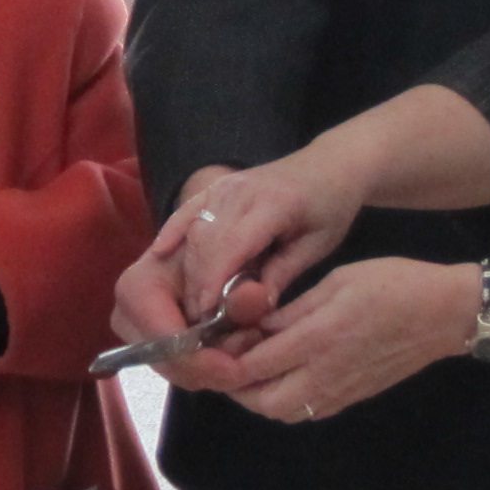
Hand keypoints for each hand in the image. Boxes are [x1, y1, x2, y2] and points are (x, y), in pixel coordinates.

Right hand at [117, 149, 371, 348]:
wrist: (330, 166)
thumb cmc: (330, 209)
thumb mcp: (317, 247)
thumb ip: (282, 274)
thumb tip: (252, 308)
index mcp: (273, 204)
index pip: (230, 246)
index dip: (212, 284)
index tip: (205, 318)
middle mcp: (239, 191)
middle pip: (203, 243)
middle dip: (196, 285)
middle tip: (200, 324)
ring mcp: (222, 187)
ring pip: (191, 232)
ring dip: (186, 272)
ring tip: (193, 308)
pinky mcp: (213, 188)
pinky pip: (184, 212)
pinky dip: (170, 233)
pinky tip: (159, 253)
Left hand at [196, 257, 478, 423]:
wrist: (445, 314)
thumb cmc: (393, 285)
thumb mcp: (336, 282)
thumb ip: (291, 310)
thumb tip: (252, 324)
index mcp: (318, 339)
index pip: (252, 364)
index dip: (222, 359)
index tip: (208, 342)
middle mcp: (325, 374)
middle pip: (260, 400)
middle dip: (233, 384)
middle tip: (224, 356)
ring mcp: (339, 391)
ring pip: (280, 411)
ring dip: (256, 394)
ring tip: (248, 364)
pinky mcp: (350, 398)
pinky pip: (304, 410)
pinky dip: (281, 399)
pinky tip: (278, 373)